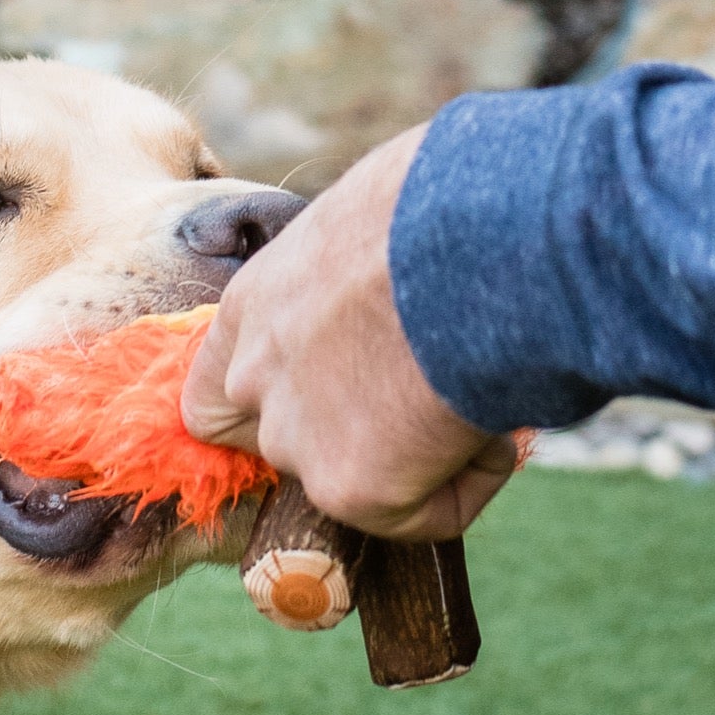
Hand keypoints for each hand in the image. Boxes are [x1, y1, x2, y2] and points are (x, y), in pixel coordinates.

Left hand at [180, 132, 524, 539]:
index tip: (340, 399)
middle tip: (432, 394)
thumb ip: (349, 285)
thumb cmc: (444, 205)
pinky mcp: (352, 488)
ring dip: (424, 451)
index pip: (216, 398)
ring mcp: (296, 441)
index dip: (276, 411)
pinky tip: (498, 415)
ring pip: (365, 477)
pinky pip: (428, 510)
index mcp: (252, 308)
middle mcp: (257, 380)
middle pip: (292, 446)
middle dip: (359, 436)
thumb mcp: (365, 228)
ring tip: (484, 380)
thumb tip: (393, 304)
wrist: (478, 244)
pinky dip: (474, 475)